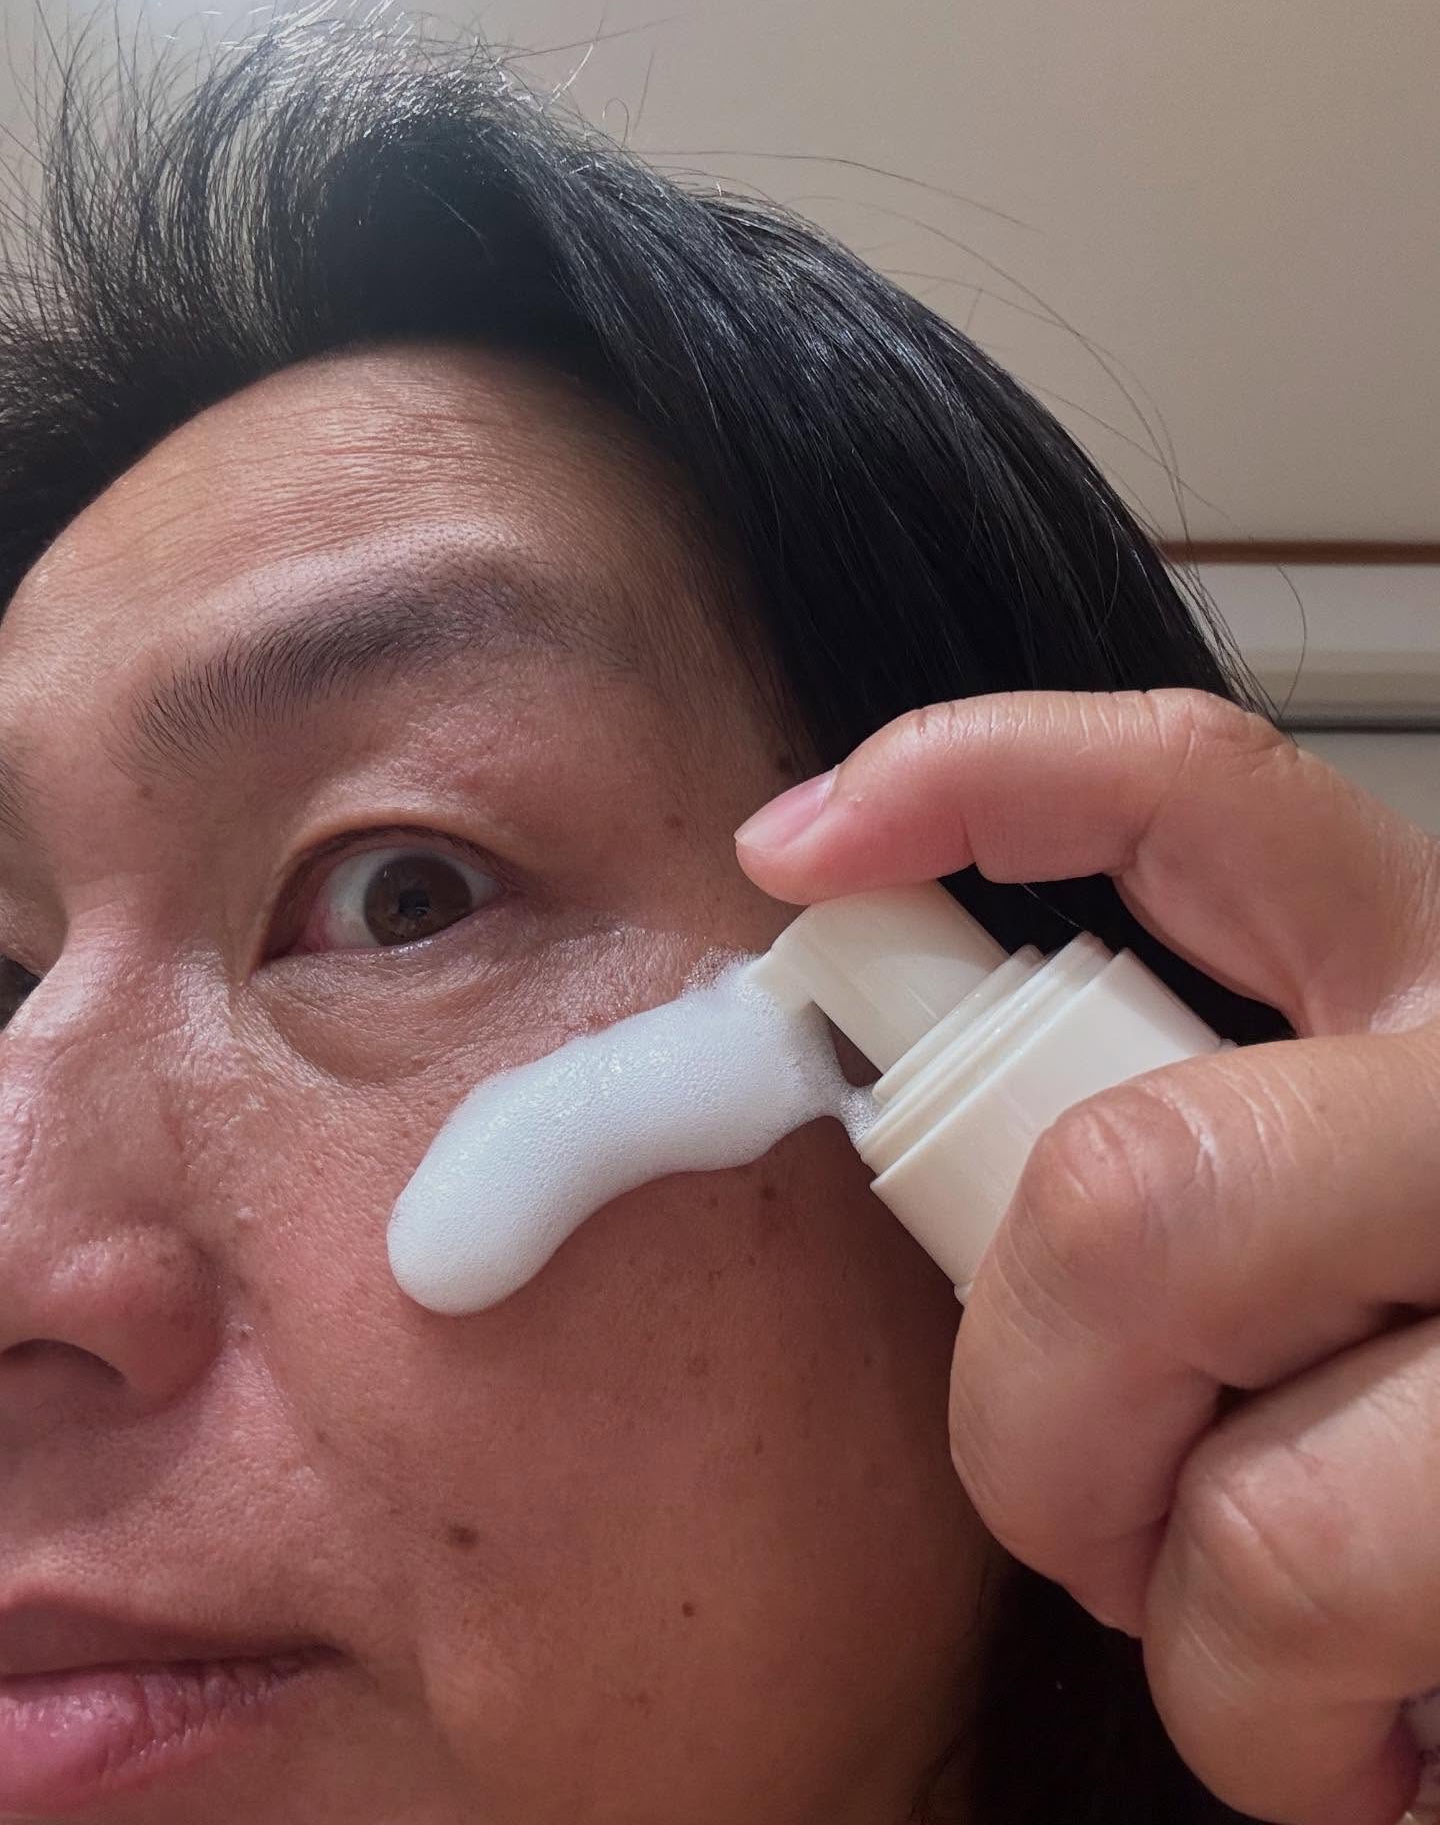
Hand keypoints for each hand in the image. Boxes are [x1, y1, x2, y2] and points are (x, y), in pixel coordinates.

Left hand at [736, 689, 1439, 1824]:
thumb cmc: (1402, 1435)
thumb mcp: (1314, 1234)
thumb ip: (1161, 1140)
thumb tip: (920, 1153)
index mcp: (1424, 1004)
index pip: (1204, 794)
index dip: (978, 772)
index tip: (788, 848)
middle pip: (1123, 1183)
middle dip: (1035, 1396)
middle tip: (1093, 1489)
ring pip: (1204, 1432)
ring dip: (1152, 1569)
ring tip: (1266, 1621)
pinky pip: (1279, 1593)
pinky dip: (1260, 1713)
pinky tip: (1374, 1711)